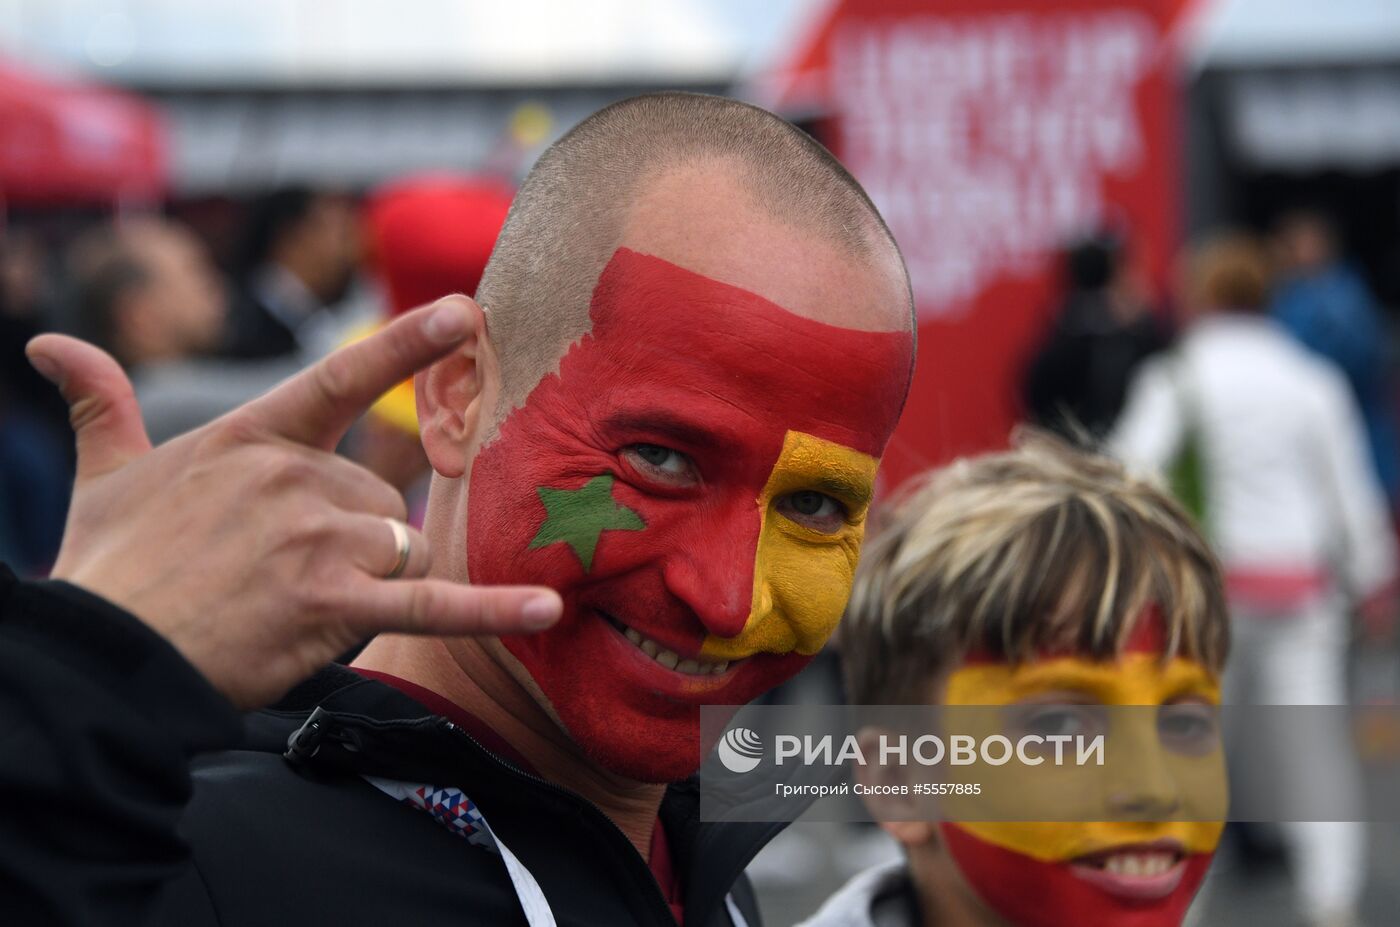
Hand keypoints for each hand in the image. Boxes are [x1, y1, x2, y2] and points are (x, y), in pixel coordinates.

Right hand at [27, 296, 560, 709]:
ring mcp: (319, 540)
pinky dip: (493, 610)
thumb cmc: (109, 569)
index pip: (342, 377)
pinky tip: (548, 610)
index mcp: (250, 437)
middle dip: (359, 538)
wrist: (104, 656)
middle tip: (287, 574)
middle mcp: (294, 478)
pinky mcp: (335, 604)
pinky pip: (435, 604)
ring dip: (375, 577)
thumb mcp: (105, 477)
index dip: (408, 343)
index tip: (468, 312)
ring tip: (299, 604)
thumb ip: (102, 406)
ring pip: (401, 545)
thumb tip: (51, 344)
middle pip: (383, 499)